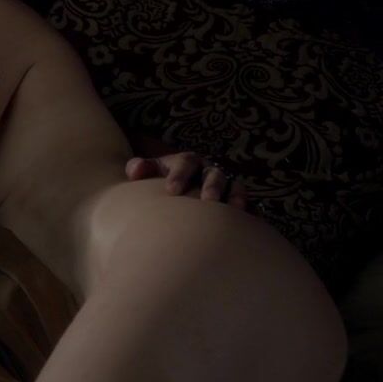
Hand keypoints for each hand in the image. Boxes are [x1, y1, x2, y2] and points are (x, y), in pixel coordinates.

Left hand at [125, 151, 247, 209]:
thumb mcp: (148, 172)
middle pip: (213, 174)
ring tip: (232, 210)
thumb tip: (135, 170)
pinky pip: (244, 202)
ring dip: (233, 197)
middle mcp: (207, 171)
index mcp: (186, 162)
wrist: (170, 191)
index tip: (171, 191)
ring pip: (232, 186)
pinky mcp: (232, 199)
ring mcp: (223, 185)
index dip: (179, 175)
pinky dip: (246, 209)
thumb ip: (139, 168)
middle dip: (211, 186)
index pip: (185, 162)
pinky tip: (247, 219)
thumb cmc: (157, 181)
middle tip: (207, 200)